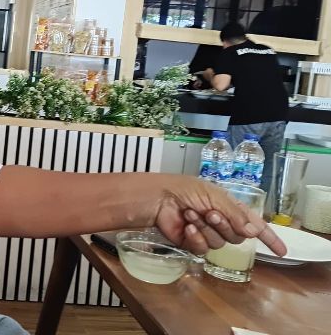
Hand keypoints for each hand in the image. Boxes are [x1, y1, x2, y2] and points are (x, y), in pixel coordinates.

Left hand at [150, 177, 285, 255]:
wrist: (159, 198)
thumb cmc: (185, 190)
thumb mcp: (214, 196)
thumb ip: (235, 215)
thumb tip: (252, 232)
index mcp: (230, 208)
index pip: (255, 225)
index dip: (269, 238)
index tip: (282, 251)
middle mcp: (221, 222)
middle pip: (238, 236)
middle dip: (224, 225)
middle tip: (209, 213)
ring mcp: (207, 233)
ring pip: (220, 243)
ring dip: (205, 228)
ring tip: (190, 213)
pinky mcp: (193, 243)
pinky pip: (203, 248)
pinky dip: (195, 237)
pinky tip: (186, 227)